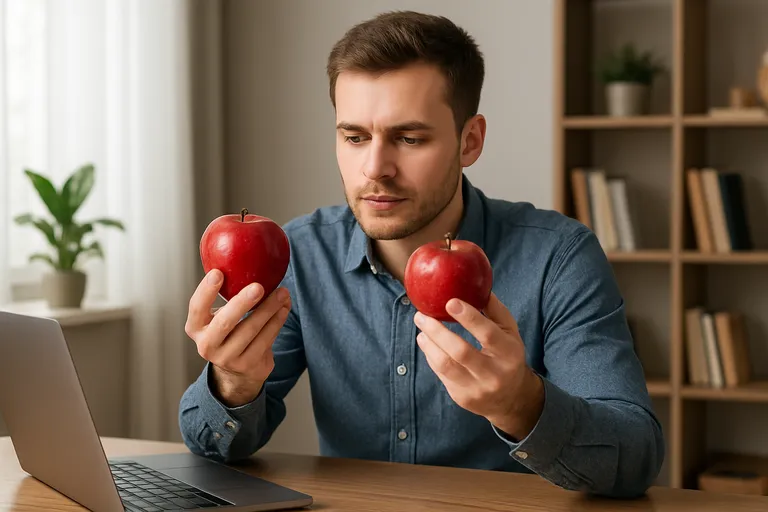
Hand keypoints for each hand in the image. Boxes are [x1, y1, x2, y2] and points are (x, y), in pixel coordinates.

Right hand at [185, 269, 291, 406]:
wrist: (238, 371)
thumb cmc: (229, 332)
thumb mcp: (220, 316)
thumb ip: (229, 294)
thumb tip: (257, 262)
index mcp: (196, 327)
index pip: (196, 308)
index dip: (206, 291)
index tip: (218, 273)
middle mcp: (207, 345)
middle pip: (225, 323)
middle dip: (242, 303)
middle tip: (258, 286)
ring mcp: (228, 358)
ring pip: (251, 330)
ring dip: (269, 309)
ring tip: (282, 293)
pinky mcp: (248, 365)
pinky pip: (266, 339)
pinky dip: (277, 321)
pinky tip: (284, 308)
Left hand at [413, 292, 543, 440]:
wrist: (511, 399)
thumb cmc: (507, 356)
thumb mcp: (510, 332)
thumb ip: (494, 309)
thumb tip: (474, 285)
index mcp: (509, 353)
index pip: (488, 333)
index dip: (469, 317)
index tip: (450, 301)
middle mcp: (494, 374)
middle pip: (461, 351)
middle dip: (437, 331)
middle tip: (421, 315)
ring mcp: (477, 389)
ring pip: (446, 365)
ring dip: (429, 344)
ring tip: (421, 330)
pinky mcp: (462, 397)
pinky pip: (441, 374)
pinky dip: (432, 356)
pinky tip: (427, 344)